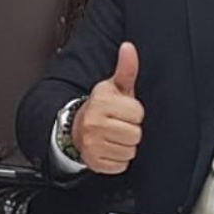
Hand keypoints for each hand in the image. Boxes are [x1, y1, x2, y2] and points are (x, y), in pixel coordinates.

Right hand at [73, 42, 143, 173]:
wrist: (76, 128)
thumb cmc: (102, 107)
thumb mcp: (114, 87)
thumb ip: (126, 68)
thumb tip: (129, 47)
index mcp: (102, 102)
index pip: (137, 113)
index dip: (135, 112)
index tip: (124, 111)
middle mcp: (94, 123)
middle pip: (135, 134)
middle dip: (131, 130)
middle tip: (120, 124)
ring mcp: (93, 144)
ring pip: (129, 151)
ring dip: (126, 145)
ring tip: (115, 136)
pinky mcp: (94, 161)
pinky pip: (121, 165)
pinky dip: (118, 159)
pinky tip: (110, 148)